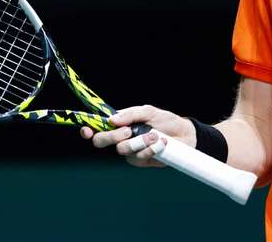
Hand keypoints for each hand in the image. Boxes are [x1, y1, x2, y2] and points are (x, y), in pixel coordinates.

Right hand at [80, 104, 194, 167]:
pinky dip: (150, 149)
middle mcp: (120, 137)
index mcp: (119, 123)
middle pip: (101, 141)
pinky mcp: (140, 160)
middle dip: (112, 136)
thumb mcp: (149, 111)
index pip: (97, 127)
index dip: (87, 129)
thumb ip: (130, 113)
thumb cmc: (165, 120)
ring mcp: (129, 151)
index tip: (87, 129)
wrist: (184, 134)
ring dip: (139, 142)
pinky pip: (138, 157)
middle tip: (128, 131)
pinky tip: (162, 143)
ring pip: (121, 150)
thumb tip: (112, 119)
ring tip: (155, 135)